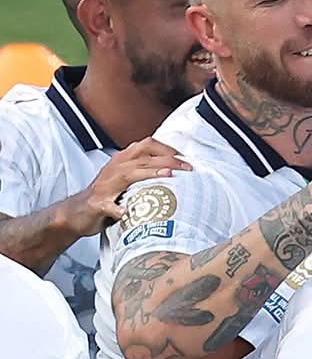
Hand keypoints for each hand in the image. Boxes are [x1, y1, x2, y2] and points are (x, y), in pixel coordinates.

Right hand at [64, 138, 191, 235]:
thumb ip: (146, 172)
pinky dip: (120, 208)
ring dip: (149, 174)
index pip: (148, 145)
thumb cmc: (106, 195)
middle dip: (168, 160)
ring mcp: (105, 185)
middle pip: (144, 158)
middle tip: (187, 168)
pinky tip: (129, 212)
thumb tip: (176, 171)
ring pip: (129, 174)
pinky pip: (110, 206)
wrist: (76, 212)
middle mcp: (115, 168)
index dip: (169, 149)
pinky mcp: (98, 203)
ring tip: (168, 176)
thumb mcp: (127, 179)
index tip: (187, 157)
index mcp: (123, 160)